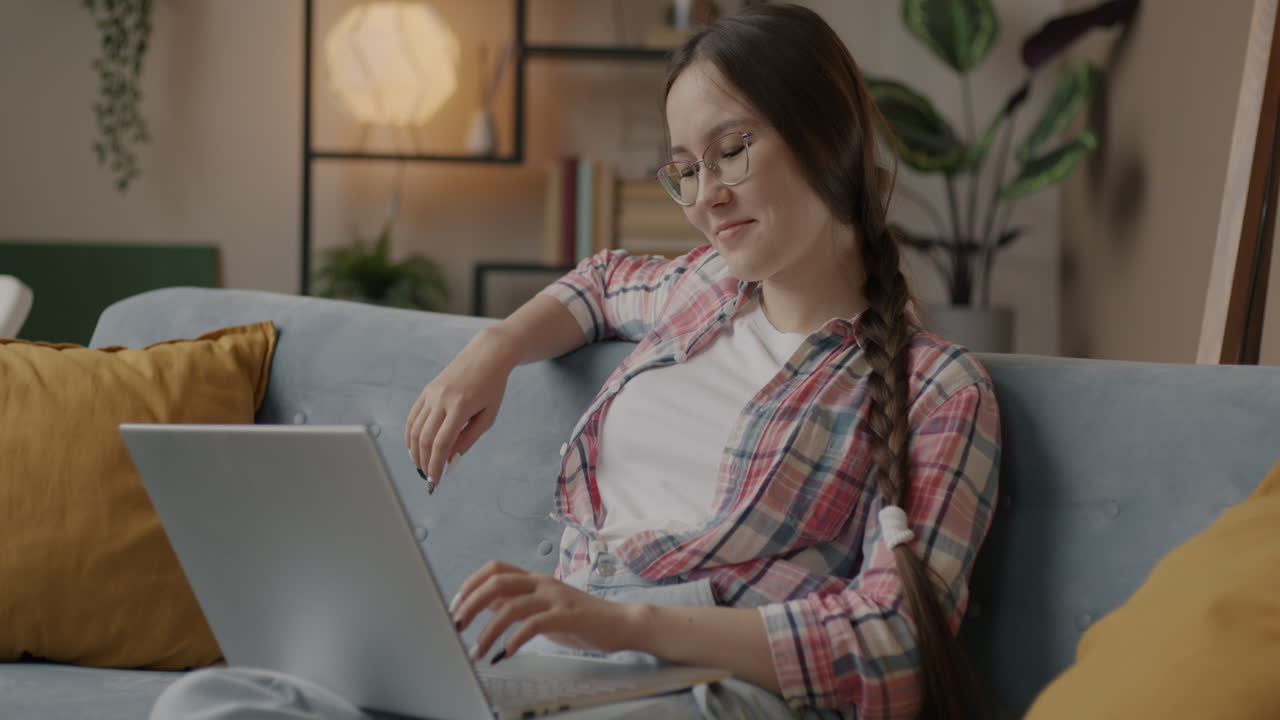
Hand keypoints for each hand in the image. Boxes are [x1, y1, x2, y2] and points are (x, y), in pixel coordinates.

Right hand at [405, 329, 517, 489]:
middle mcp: (441, 400)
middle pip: (424, 439)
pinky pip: (413, 417)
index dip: (435, 466)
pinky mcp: (426, 390)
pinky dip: (410, 435)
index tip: (435, 482)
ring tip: (421, 466)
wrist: (486, 355)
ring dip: (415, 452)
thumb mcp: (488, 416)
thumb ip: (469, 440)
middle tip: (428, 479)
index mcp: (460, 407)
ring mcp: (431, 394)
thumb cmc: (492, 387)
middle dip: (424, 463)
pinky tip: (414, 449)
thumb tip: (450, 462)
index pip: (441, 444)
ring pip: (415, 429)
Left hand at [451, 561, 640, 660]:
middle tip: (457, 626)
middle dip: (470, 604)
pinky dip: (515, 639)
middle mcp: (542, 583)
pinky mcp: (567, 615)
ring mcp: (555, 597)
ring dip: (488, 631)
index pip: (495, 569)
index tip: (456, 606)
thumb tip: (486, 604)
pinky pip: (534, 624)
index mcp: (535, 580)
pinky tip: (507, 652)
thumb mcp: (543, 608)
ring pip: (511, 605)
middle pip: (497, 582)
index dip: (471, 584)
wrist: (620, 623)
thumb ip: (518, 603)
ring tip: (478, 651)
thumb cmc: (582, 618)